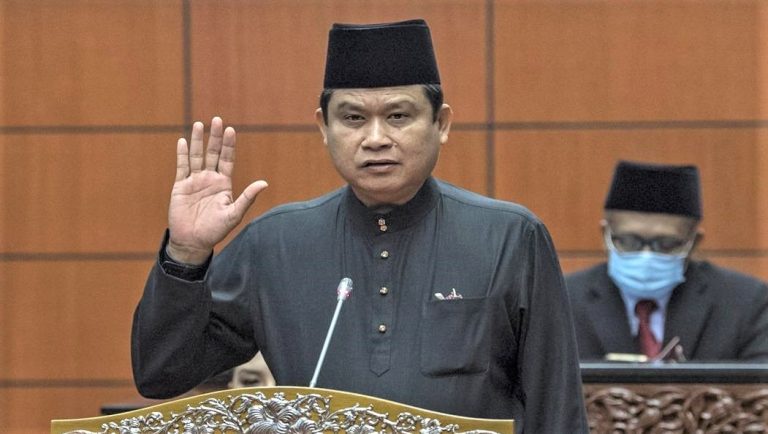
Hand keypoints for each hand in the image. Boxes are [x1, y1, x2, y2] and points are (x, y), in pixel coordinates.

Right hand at [167, 117, 267, 264]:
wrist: (194, 241)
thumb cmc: (216, 230)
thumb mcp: (234, 214)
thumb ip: (247, 197)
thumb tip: (264, 183)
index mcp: (224, 183)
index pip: (228, 159)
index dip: (229, 145)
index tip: (231, 130)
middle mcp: (210, 179)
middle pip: (213, 153)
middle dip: (215, 137)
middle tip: (217, 120)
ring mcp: (195, 181)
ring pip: (196, 156)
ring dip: (197, 141)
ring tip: (199, 124)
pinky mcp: (180, 186)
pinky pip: (182, 167)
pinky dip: (182, 154)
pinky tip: (182, 141)